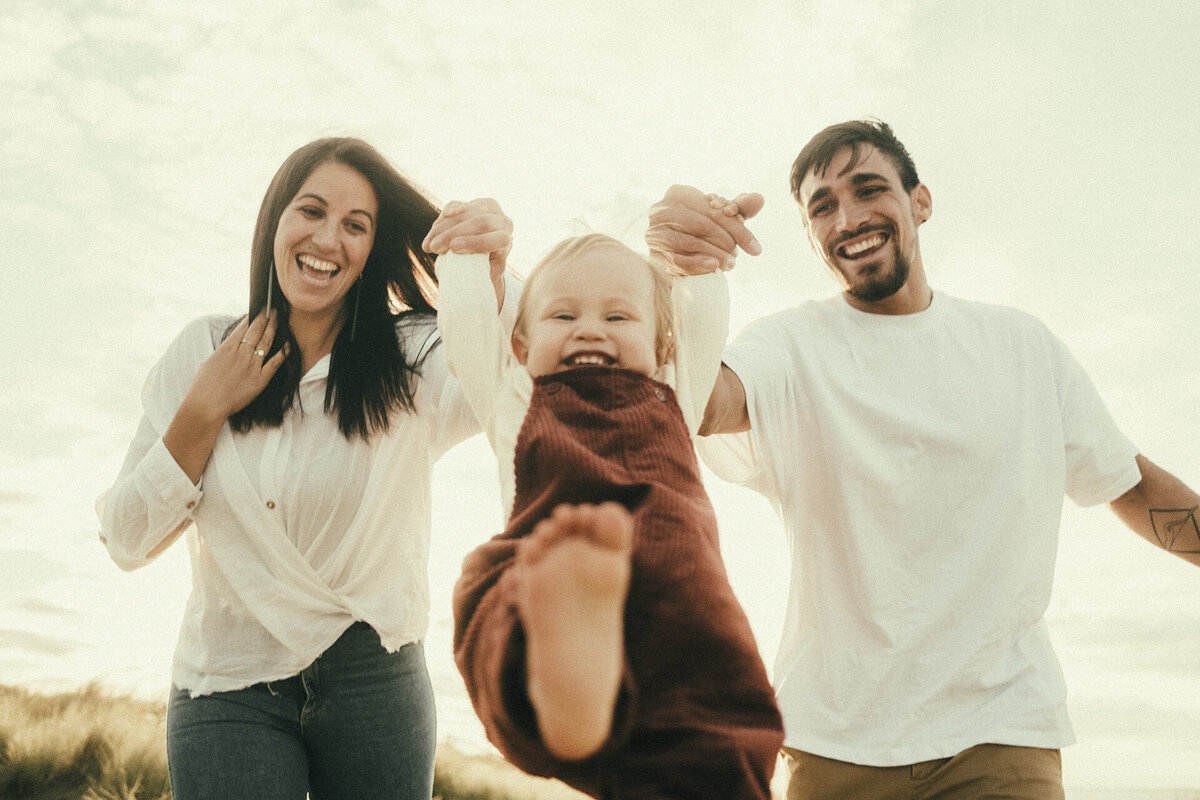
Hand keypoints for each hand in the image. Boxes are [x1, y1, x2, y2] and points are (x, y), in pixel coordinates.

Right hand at [182, 310, 288, 422]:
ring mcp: (251, 366)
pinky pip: (275, 363)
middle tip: (273, 308)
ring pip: (266, 342)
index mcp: (226, 349)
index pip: (243, 327)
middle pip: (257, 330)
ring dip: (274, 328)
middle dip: (266, 317)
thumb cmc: (203, 386)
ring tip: (279, 318)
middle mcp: (241, 354)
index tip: (259, 309)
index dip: (253, 317)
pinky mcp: (260, 379)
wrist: (206, 406)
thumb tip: (232, 346)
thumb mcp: (210, 362)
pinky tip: (288, 345)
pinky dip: (283, 352)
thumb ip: (224, 353)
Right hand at [423, 198, 513, 282]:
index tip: (454, 248)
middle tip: (434, 248)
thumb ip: (484, 274)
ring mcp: (487, 209)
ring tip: (427, 246)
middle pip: (478, 222)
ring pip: (462, 213)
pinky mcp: (471, 204)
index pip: (498, 239)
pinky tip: (432, 232)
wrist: (486, 253)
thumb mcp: (488, 274)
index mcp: (507, 239)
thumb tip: (471, 278)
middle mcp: (501, 220)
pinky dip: (440, 220)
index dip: (476, 242)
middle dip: (452, 234)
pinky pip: (454, 206)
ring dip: (441, 229)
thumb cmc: (486, 268)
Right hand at [645, 185, 763, 274]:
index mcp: (679, 193)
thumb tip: (759, 199)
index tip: (756, 248)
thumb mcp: (720, 217)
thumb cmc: (700, 230)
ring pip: (690, 242)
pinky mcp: (654, 253)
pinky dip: (697, 263)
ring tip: (730, 264)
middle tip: (738, 256)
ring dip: (714, 254)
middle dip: (725, 242)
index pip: (713, 210)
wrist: (674, 253)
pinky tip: (713, 267)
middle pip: (701, 224)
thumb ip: (740, 208)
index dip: (737, 228)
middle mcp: (661, 209)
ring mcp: (655, 232)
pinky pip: (678, 259)